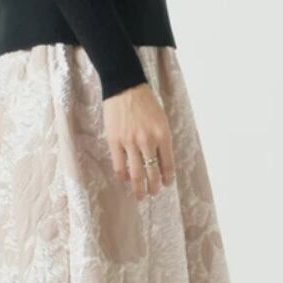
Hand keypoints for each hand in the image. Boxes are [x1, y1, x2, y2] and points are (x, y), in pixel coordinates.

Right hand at [103, 83, 174, 199]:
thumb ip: (161, 140)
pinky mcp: (115, 142)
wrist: (124, 86)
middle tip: (153, 193)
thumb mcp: (161, 119)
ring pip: (136, 174)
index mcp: (162, 134)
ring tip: (140, 195)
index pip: (168, 165)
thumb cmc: (145, 102)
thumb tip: (159, 161)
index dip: (168, 178)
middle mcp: (148, 140)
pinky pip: (119, 167)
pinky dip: (123, 177)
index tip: (166, 184)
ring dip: (139, 189)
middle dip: (154, 187)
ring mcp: (130, 142)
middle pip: (153, 173)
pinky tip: (125, 179)